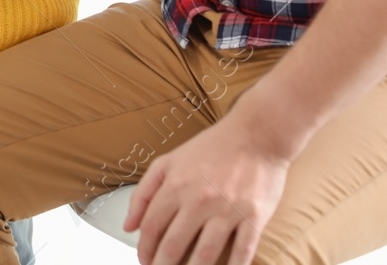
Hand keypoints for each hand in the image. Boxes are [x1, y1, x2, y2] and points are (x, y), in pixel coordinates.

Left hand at [125, 114, 290, 264]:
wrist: (257, 134)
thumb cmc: (212, 147)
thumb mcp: (169, 161)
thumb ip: (144, 192)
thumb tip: (129, 225)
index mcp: (176, 185)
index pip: (152, 227)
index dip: (145, 249)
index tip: (144, 260)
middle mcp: (199, 200)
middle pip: (173, 245)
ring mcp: (227, 210)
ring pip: (205, 255)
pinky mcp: (253, 217)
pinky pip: (242, 253)